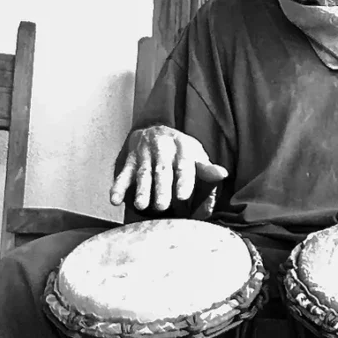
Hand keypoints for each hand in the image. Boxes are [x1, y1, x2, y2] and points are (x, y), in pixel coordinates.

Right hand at [110, 125, 228, 211]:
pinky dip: (118, 187)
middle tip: (162, 206)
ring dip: (141, 190)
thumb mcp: (196, 154)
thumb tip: (223, 174)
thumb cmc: (180, 150)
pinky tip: (115, 200)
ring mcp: (144, 154)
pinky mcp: (129, 161)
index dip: (183, 180)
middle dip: (161, 188)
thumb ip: (207, 168)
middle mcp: (162, 149)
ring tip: (141, 206)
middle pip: (162, 170)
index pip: (184, 165)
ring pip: (142, 173)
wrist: (155, 130)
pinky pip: (122, 174)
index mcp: (182, 147)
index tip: (183, 195)